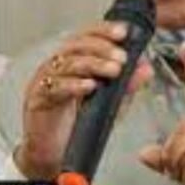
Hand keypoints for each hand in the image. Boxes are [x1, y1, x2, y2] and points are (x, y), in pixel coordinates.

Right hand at [16, 21, 153, 179]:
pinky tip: (90, 86)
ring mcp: (46, 80)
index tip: (124, 32)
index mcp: (75, 60)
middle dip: (102, 47)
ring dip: (93, 64)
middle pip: (76, 45)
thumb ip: (128, 85)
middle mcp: (58, 66)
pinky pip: (54, 87)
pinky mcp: (38, 99)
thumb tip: (146, 68)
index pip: (88, 36)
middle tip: (122, 57)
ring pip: (67, 63)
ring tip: (114, 71)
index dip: (104, 30)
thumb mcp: (111, 102)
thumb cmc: (81, 122)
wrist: (56, 153)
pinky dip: (74, 85)